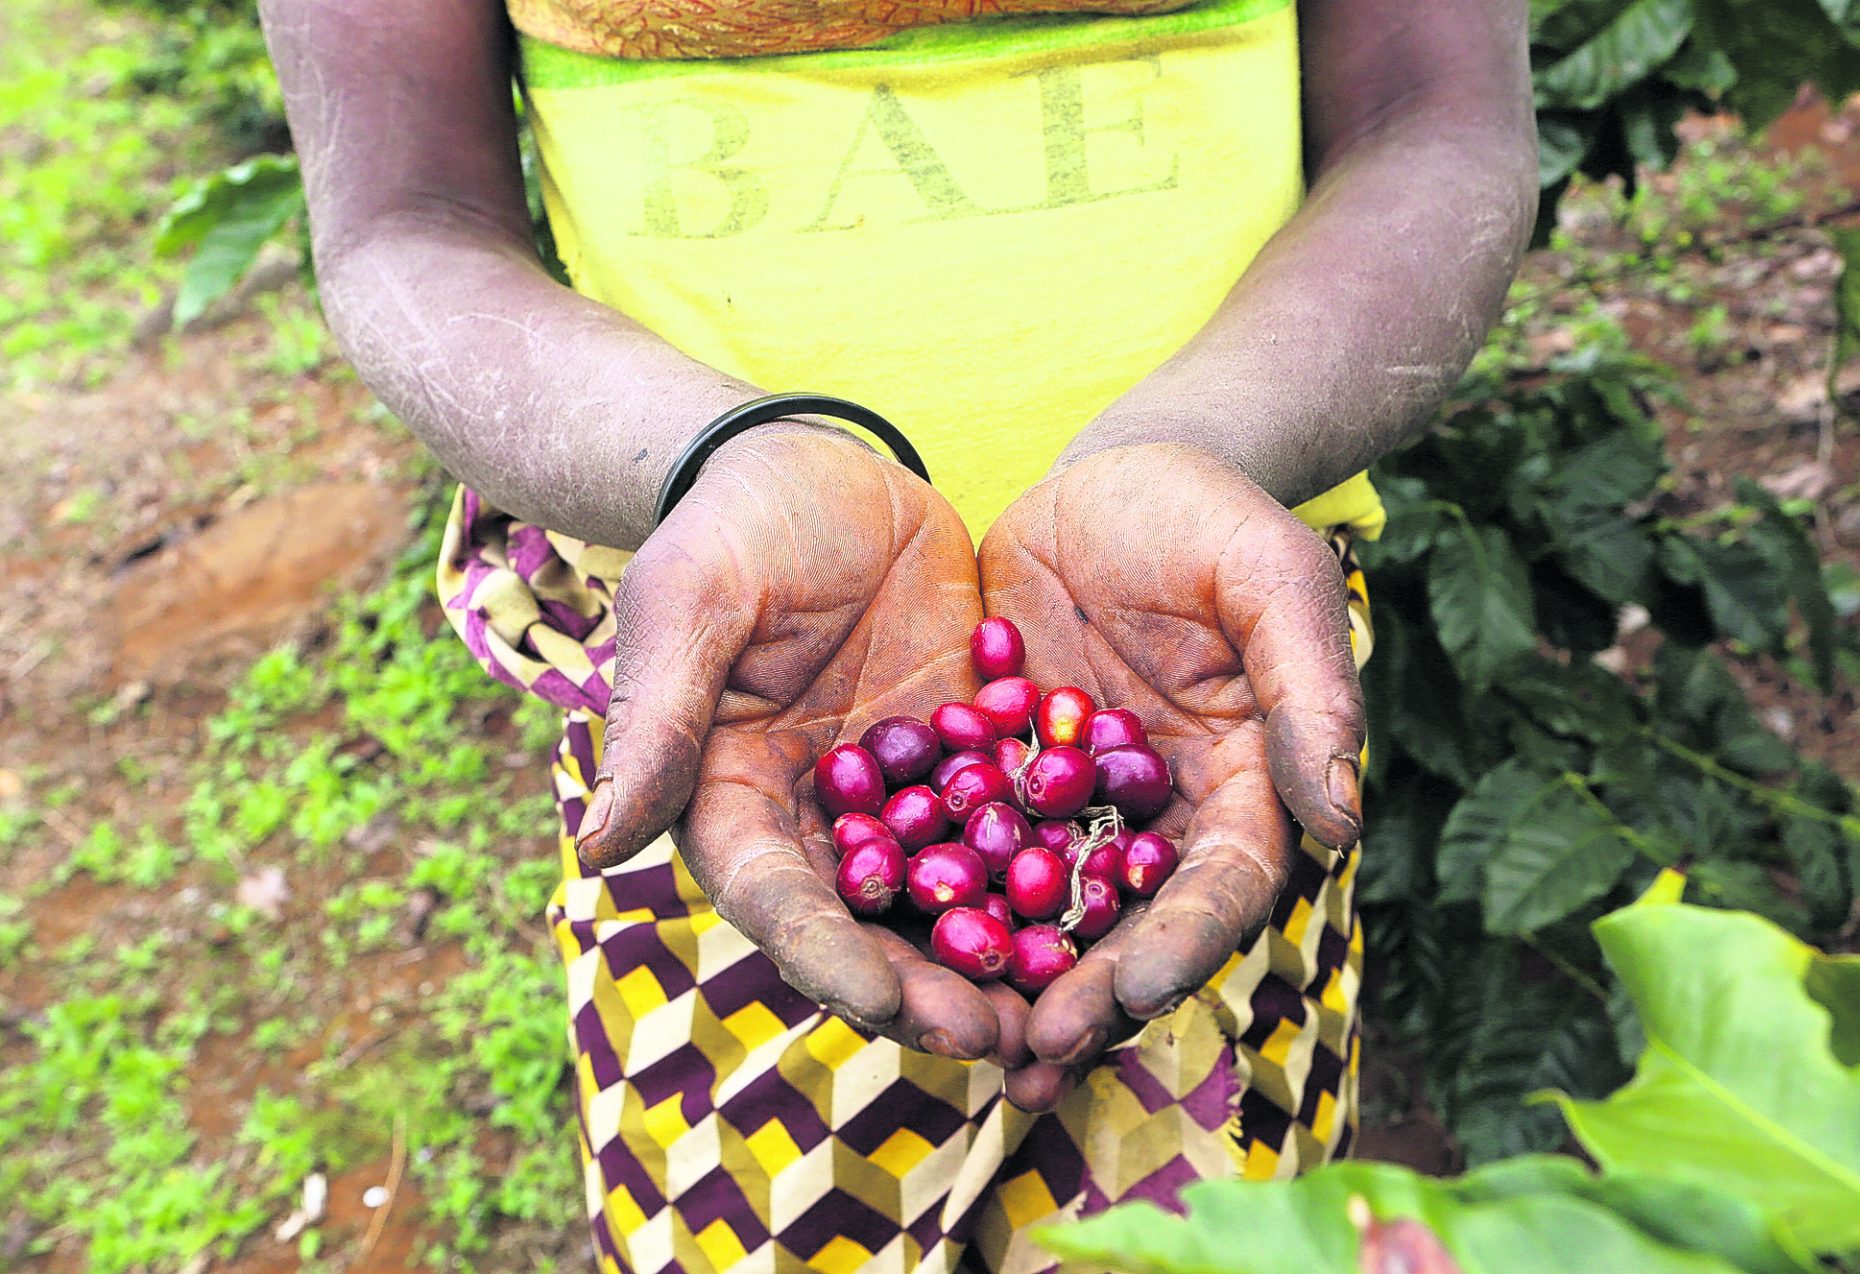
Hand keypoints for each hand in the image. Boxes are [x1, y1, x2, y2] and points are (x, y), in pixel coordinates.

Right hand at [574, 427, 1025, 1064]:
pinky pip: (1014, 822)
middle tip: (1000, 1039)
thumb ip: (659, 720)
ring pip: (951, 894)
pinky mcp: (968, 757)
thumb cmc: (732, 525)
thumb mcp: (691, 603)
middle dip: (930, 989)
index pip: (778, 901)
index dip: (830, 956)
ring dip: (1002, 956)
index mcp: (736, 801)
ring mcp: (900, 795)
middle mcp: (818, 820)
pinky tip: (1119, 905)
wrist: (818, 464)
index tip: (890, 1004)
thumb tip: (596, 845)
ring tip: (1063, 1007)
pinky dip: (1058, 867)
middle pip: (870, 925)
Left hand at [978, 443, 1364, 1098]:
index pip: (1220, 886)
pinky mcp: (992, 776)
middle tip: (1030, 1052)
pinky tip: (871, 937)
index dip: (1183, 943)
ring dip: (999, 977)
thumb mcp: (1272, 579)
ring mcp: (1067, 806)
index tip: (1132, 989)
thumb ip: (1309, 689)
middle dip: (1084, 994)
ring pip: (1036, 908)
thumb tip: (1344, 820)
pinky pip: (956, 842)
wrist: (1109, 478)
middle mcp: (1152, 819)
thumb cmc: (1211, 516)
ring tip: (947, 1034)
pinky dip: (924, 893)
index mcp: (1237, 787)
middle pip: (1126, 925)